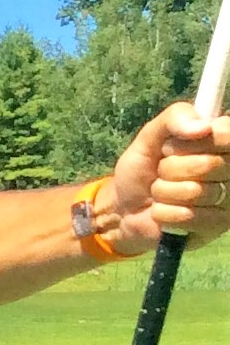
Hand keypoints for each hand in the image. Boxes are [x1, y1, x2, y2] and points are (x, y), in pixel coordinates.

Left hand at [104, 103, 229, 251]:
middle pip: (208, 164)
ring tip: (160, 192)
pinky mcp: (218, 225)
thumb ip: (174, 119)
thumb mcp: (149, 137)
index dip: (192, 142)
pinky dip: (164, 213)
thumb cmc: (142, 170)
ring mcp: (229, 199)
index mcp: (223, 141)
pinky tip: (162, 211)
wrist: (124, 209)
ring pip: (195, 192)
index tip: (168, 147)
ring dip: (164, 192)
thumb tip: (204, 126)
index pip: (226, 134)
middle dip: (170, 169)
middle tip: (161, 172)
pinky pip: (189, 217)